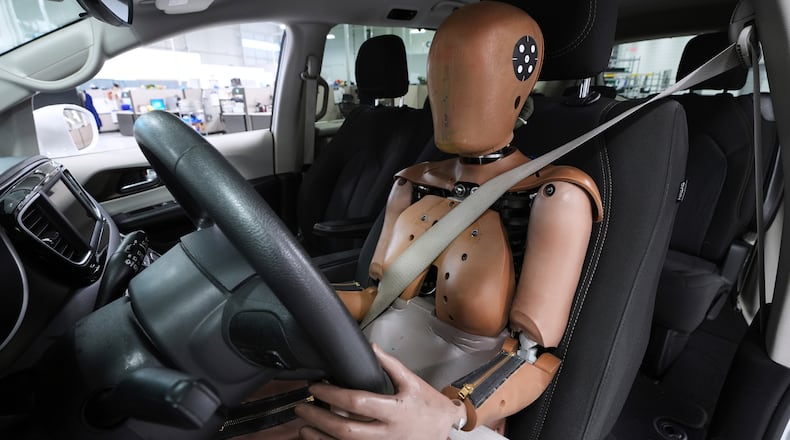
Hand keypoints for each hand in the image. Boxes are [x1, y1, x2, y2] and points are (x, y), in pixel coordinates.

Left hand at [294, 344, 465, 439]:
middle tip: (303, 408)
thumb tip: (371, 347)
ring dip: (321, 437)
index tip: (317, 388)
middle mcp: (387, 433)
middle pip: (346, 430)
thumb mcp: (413, 382)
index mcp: (395, 411)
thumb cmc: (429, 407)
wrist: (443, 431)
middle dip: (320, 419)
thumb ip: (390, 365)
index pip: (358, 402)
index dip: (333, 394)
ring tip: (304, 426)